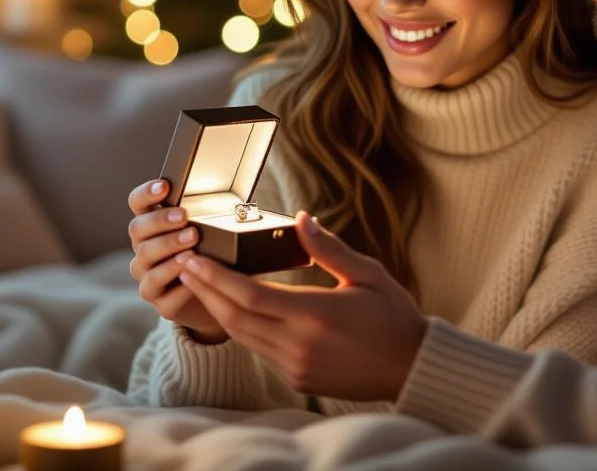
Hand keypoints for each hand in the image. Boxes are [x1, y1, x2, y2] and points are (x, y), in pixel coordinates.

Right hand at [127, 179, 226, 343]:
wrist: (216, 298)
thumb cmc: (212, 256)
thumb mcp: (211, 233)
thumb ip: (210, 217)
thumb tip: (238, 201)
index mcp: (152, 226)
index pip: (138, 203)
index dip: (147, 193)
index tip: (165, 186)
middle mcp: (143, 248)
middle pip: (138, 228)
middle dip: (161, 221)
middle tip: (185, 218)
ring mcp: (148, 275)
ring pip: (145, 259)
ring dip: (169, 250)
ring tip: (191, 247)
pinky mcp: (159, 301)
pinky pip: (161, 291)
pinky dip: (177, 284)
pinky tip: (193, 278)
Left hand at [180, 211, 426, 400]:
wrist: (410, 368)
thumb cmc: (394, 317)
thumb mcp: (367, 274)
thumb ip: (329, 248)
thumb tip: (302, 218)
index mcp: (316, 314)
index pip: (250, 295)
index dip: (217, 277)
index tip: (195, 259)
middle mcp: (299, 343)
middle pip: (236, 316)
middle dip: (207, 290)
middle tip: (185, 265)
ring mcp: (296, 365)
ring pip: (243, 336)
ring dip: (218, 309)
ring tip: (200, 284)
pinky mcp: (297, 378)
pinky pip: (258, 349)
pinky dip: (241, 327)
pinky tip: (232, 308)